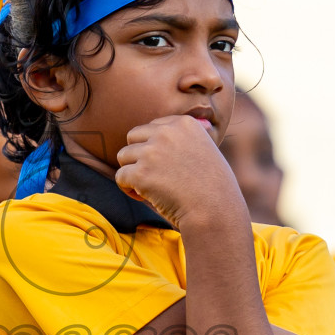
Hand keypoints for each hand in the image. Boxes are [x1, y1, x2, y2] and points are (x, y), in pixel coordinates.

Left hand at [115, 115, 247, 230]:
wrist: (214, 211)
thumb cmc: (213, 188)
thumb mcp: (206, 151)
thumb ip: (183, 141)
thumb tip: (156, 142)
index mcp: (184, 123)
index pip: (153, 127)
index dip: (154, 148)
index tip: (165, 166)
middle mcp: (167, 133)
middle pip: (133, 137)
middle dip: (137, 156)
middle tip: (151, 176)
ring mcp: (152, 152)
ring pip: (123, 156)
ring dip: (131, 172)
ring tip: (147, 187)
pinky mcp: (141, 173)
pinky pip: (120, 177)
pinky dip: (128, 189)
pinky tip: (143, 197)